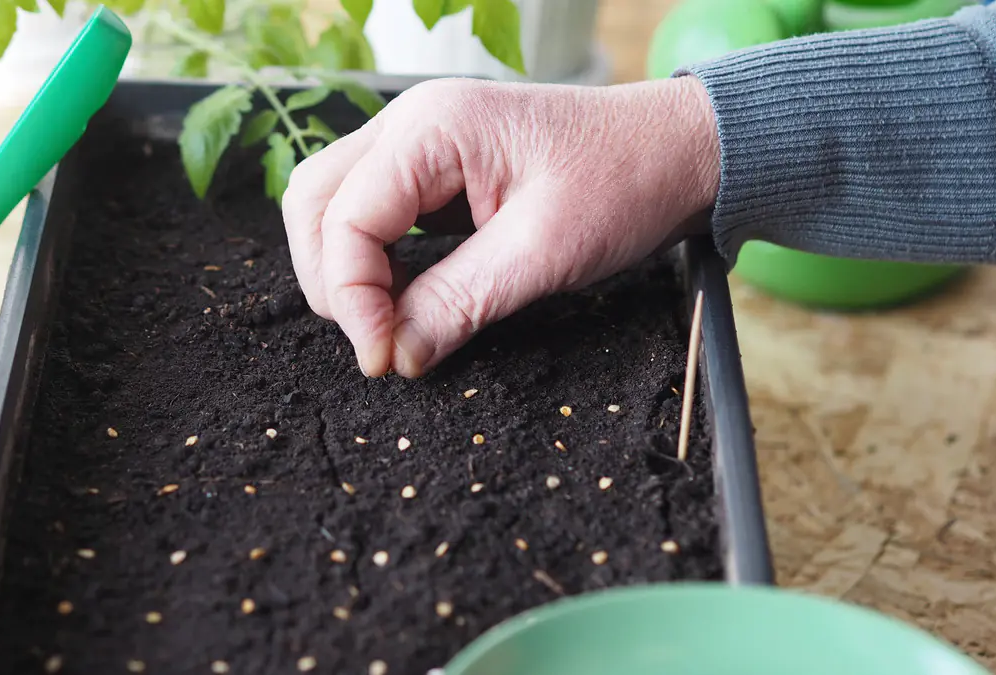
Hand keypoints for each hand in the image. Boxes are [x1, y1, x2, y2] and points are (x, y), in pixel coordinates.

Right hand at [282, 75, 719, 377]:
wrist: (680, 152)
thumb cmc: (626, 180)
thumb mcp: (543, 252)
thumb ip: (459, 302)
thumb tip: (395, 356)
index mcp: (431, 129)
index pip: (344, 218)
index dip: (351, 298)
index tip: (383, 359)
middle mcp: (411, 125)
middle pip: (315, 203)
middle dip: (331, 281)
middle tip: (376, 343)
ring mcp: (420, 144)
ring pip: (333, 205)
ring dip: (344, 270)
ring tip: (385, 325)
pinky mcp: (435, 171)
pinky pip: (372, 213)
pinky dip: (372, 260)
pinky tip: (402, 297)